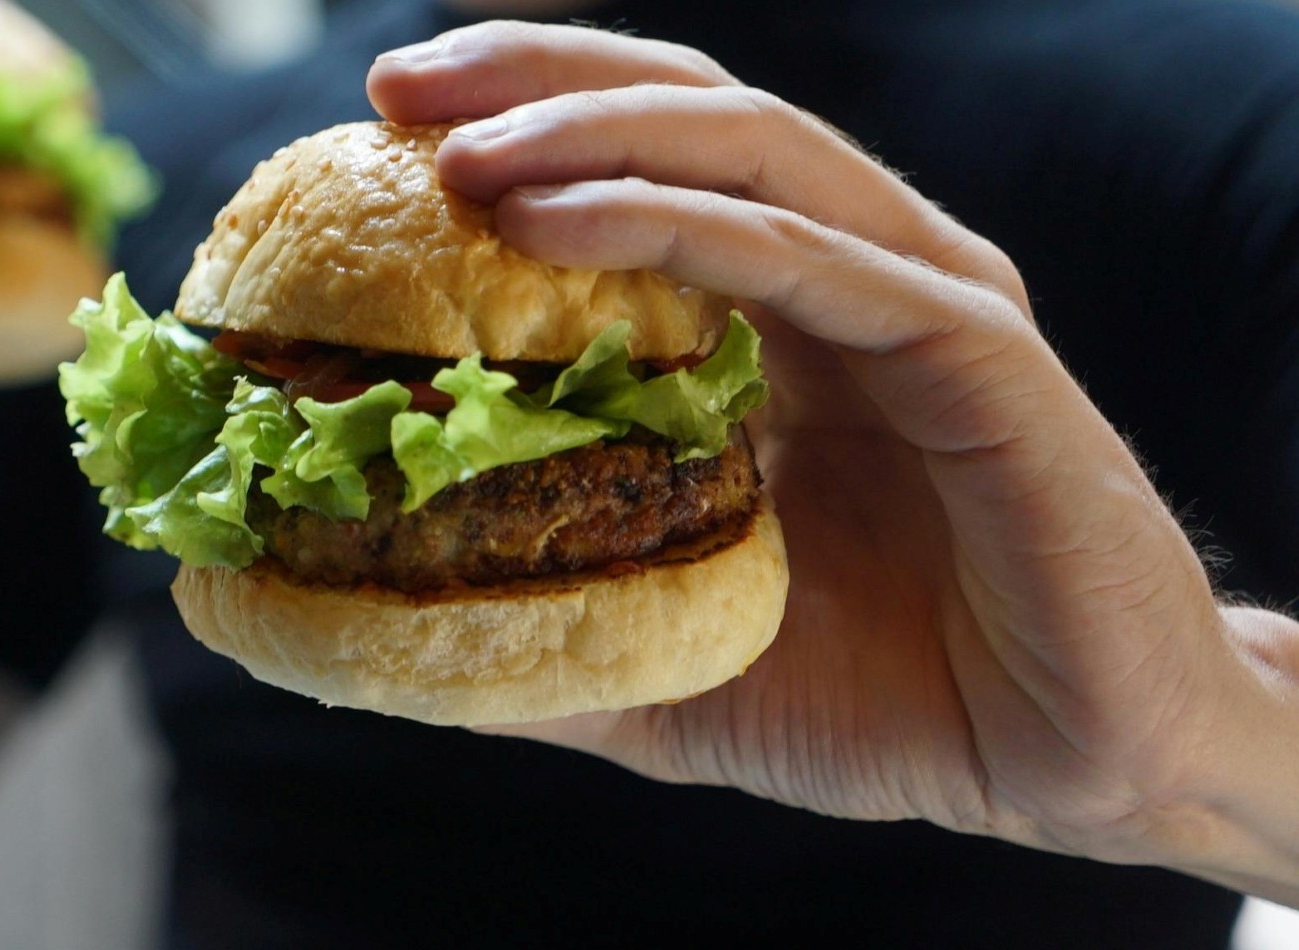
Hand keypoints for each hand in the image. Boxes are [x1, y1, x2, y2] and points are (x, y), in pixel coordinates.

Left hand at [368, 24, 1298, 894]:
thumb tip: (377, 618)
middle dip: (536, 81)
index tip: (378, 129)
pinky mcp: (976, 352)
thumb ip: (540, 622)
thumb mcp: (665, 657)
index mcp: (783, 316)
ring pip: (748, 151)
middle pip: (688, 111)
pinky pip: (810, 258)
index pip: (645, 162)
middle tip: (393, 92)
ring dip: (591, 133)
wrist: (1077, 765)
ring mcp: (921, 299)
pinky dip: (676, 223)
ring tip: (460, 156)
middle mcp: (853, 274)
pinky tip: (551, 223)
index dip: (522, 119)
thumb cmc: (882, 702)